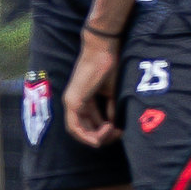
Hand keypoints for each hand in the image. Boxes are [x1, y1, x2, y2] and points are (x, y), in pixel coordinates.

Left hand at [63, 32, 121, 146]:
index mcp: (83, 102)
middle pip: (83, 132)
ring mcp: (70, 102)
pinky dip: (90, 134)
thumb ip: (110, 110)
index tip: (120, 131)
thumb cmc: (109, 68)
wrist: (104, 51)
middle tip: (118, 134)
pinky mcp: (72, 101)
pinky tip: (107, 129)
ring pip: (78, 132)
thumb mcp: (112, 94)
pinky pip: (75, 127)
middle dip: (102, 138)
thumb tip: (113, 126)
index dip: (104, 133)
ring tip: (114, 131)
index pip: (89, 126)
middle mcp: (73, 104)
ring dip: (97, 137)